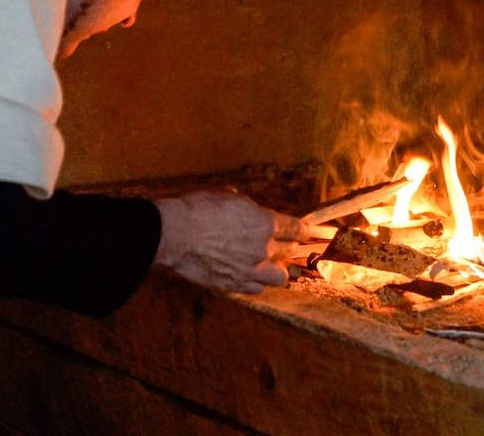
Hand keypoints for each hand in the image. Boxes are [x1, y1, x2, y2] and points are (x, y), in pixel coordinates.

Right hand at [153, 190, 303, 293]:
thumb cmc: (198, 209)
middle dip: (288, 246)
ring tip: (268, 265)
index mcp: (265, 223)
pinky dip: (255, 282)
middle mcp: (263, 249)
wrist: (174, 234)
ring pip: (279, 277)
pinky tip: (249, 276)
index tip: (309, 231)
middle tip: (283, 244)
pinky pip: (255, 289)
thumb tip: (247, 209)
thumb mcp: (226, 195)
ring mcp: (249, 271)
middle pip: (289, 252)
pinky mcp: (233, 286)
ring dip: (277, 269)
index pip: (296, 228)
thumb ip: (245, 205)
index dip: (304, 229)